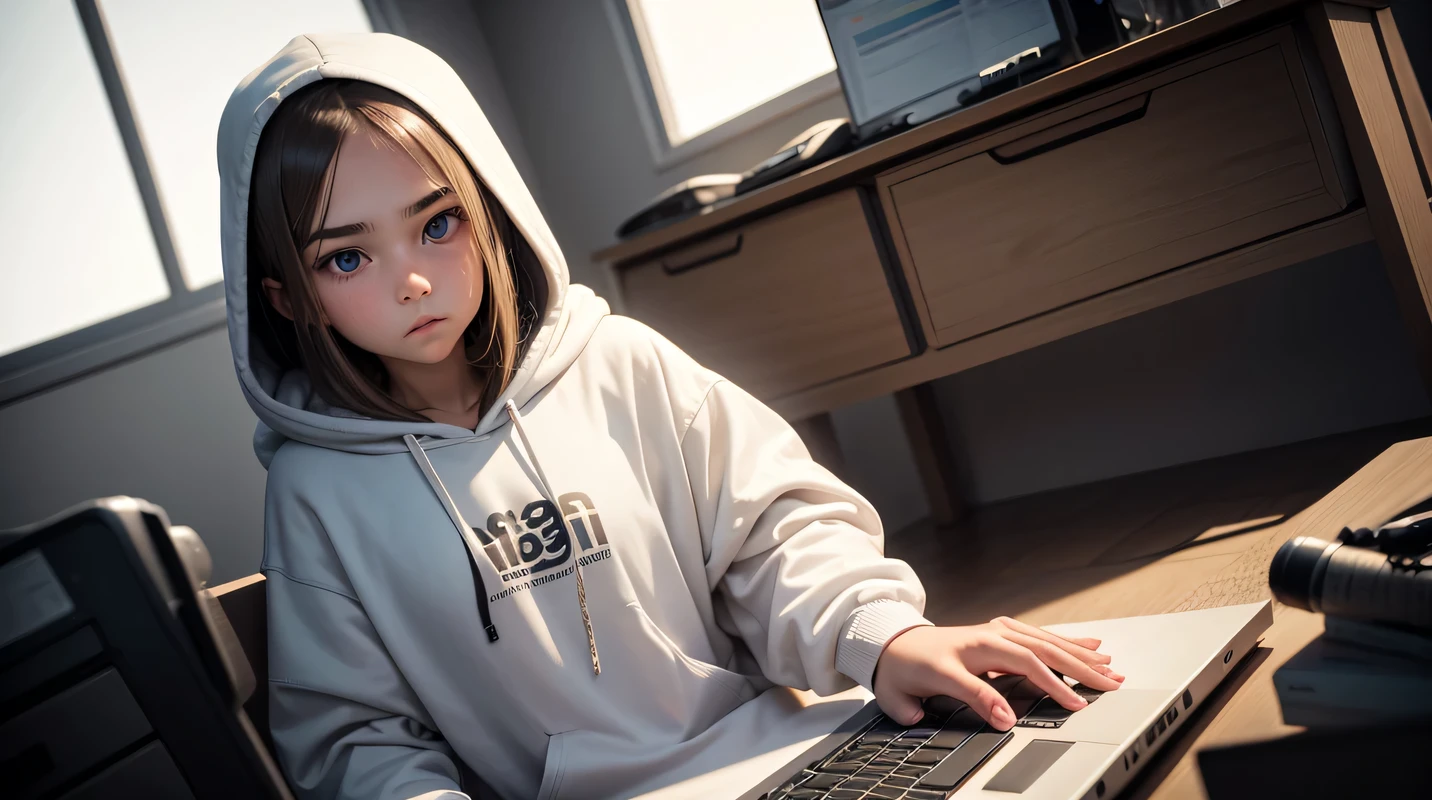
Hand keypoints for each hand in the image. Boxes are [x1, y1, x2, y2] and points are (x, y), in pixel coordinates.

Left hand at [872, 616, 1124, 730]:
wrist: (887, 643)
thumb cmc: (903, 668)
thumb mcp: (924, 688)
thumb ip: (969, 698)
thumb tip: (1005, 717)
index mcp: (970, 650)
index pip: (1022, 668)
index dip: (1050, 688)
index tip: (1074, 705)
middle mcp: (986, 636)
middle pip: (1042, 651)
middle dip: (1080, 668)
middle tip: (1111, 685)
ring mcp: (994, 631)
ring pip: (1046, 642)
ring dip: (1080, 654)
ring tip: (1110, 667)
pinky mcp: (999, 632)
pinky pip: (1039, 637)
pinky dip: (1067, 641)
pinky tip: (1090, 644)